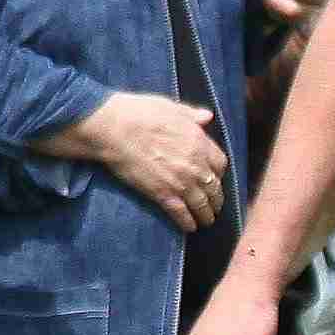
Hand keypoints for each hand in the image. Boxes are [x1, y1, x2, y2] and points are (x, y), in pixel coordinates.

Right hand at [68, 90, 227, 230]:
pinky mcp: (162, 194)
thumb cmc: (140, 113)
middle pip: (214, 187)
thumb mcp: (171, 107)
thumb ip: (192, 115)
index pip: (220, 164)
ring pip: (201, 204)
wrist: (114, 129)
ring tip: (206, 221)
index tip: (215, 178)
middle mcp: (195, 165)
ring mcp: (180, 182)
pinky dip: (187, 222)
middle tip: (214, 206)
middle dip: (216, 198)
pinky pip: (181, 213)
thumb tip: (208, 117)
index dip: (218, 173)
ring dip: (206, 215)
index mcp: (199, 142)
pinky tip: (189, 228)